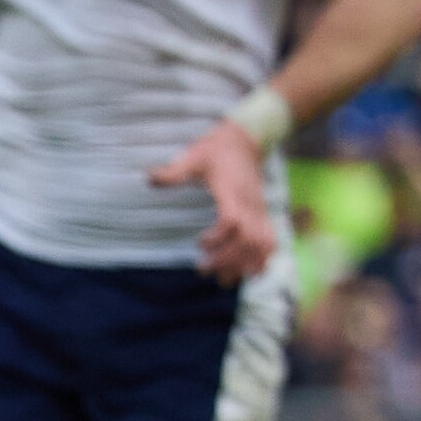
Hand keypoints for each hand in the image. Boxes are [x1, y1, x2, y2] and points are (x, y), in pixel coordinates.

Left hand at [149, 119, 280, 282]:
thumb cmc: (216, 150)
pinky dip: (263, 259)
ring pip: (262, 243)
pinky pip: (271, 240)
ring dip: (245, 264)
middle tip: (203, 271)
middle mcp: (250, 204)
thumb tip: (149, 178)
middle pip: (247, 238)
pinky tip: (250, 273)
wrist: (245, 140)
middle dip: (228, 259)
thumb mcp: (193, 156)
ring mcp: (260, 210)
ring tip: (224, 280)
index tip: (199, 244)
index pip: (232, 219)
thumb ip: (174, 171)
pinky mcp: (263, 214)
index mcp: (232, 192)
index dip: (218, 236)